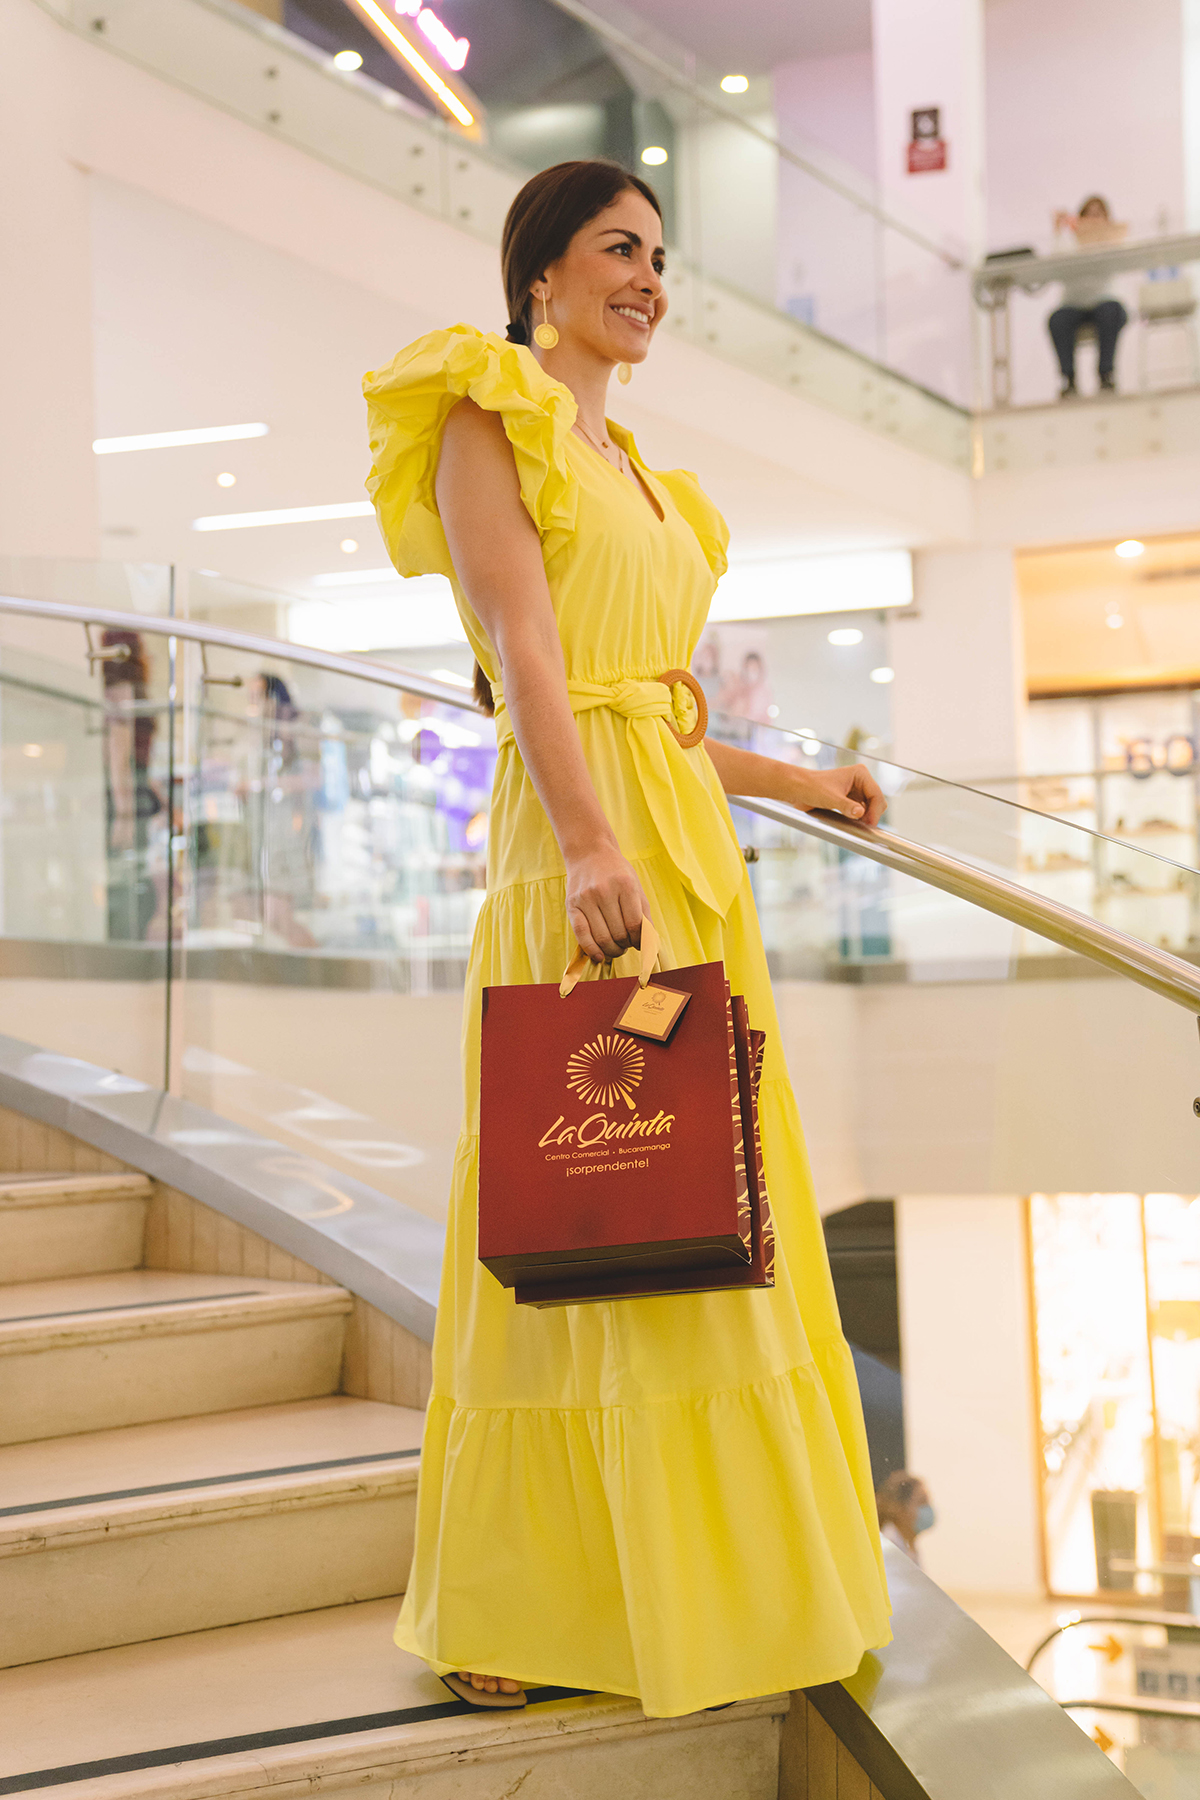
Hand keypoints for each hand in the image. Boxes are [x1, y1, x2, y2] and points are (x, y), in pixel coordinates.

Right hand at [565, 842, 647, 963]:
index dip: (639, 940)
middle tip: (626, 945)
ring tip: (615, 948)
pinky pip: (581, 934)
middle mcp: (604, 891)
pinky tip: (599, 956)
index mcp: (625, 885)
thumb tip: (648, 943)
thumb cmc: (616, 872)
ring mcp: (586, 898)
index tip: (639, 944)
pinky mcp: (572, 905)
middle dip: (625, 945)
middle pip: (618, 933)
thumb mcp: (635, 886)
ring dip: (611, 950)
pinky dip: (591, 950)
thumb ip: (643, 913)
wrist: (589, 852)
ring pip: (601, 937)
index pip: (635, 924)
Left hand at [789, 761, 885, 826]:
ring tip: (860, 826)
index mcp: (860, 774)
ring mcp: (855, 790)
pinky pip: (861, 810)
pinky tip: (855, 823)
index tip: (870, 824)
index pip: (876, 794)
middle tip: (865, 827)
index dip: (875, 810)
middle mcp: (860, 780)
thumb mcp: (830, 798)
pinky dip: (860, 817)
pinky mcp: (849, 799)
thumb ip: (847, 806)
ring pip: (870, 807)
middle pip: (876, 801)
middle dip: (873, 814)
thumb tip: (860, 814)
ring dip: (867, 816)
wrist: (796, 789)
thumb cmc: (811, 787)